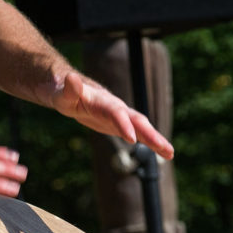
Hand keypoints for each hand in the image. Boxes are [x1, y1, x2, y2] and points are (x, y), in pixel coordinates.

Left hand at [52, 72, 174, 159]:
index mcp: (102, 101)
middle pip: (137, 120)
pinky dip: (151, 143)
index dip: (124, 124)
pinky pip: (138, 134)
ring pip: (142, 128)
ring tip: (171, 154)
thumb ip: (68, 89)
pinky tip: (164, 153)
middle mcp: (116, 107)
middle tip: (166, 149)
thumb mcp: (60, 94)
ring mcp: (120, 116)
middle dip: (151, 135)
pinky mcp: (120, 125)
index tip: (131, 140)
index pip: (116, 113)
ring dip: (156, 140)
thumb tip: (71, 78)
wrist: (67, 88)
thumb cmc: (61, 93)